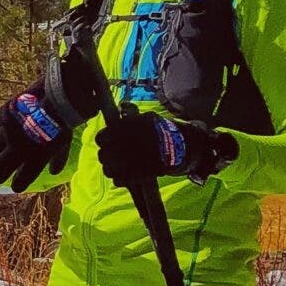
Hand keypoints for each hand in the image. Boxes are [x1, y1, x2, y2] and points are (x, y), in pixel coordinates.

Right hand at [0, 91, 69, 192]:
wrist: (57, 97)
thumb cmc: (63, 121)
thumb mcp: (65, 143)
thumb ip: (58, 159)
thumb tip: (55, 171)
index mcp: (36, 159)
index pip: (20, 182)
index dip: (17, 186)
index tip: (16, 185)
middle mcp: (18, 150)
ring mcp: (7, 134)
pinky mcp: (0, 117)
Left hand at [94, 114, 236, 186]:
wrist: (182, 148)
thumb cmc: (162, 132)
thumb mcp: (148, 118)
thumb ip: (131, 113)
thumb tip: (122, 106)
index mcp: (127, 130)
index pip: (102, 138)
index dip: (102, 141)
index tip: (105, 143)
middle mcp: (127, 144)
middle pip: (104, 155)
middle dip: (105, 156)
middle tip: (109, 157)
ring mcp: (133, 161)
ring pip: (109, 169)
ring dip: (110, 169)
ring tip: (114, 168)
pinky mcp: (140, 174)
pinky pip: (120, 179)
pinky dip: (119, 179)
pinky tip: (121, 177)